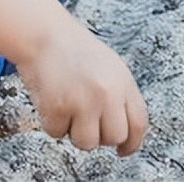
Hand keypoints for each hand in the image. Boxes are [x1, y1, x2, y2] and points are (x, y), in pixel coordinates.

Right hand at [16, 25, 148, 155]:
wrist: (45, 34)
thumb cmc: (75, 49)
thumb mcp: (111, 67)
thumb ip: (121, 96)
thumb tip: (126, 129)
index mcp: (123, 81)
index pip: (139, 123)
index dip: (132, 143)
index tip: (124, 150)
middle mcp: (107, 93)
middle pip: (114, 137)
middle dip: (100, 135)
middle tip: (87, 119)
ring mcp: (83, 101)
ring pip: (87, 143)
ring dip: (74, 131)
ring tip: (69, 106)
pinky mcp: (58, 107)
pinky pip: (57, 133)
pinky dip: (52, 122)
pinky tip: (53, 100)